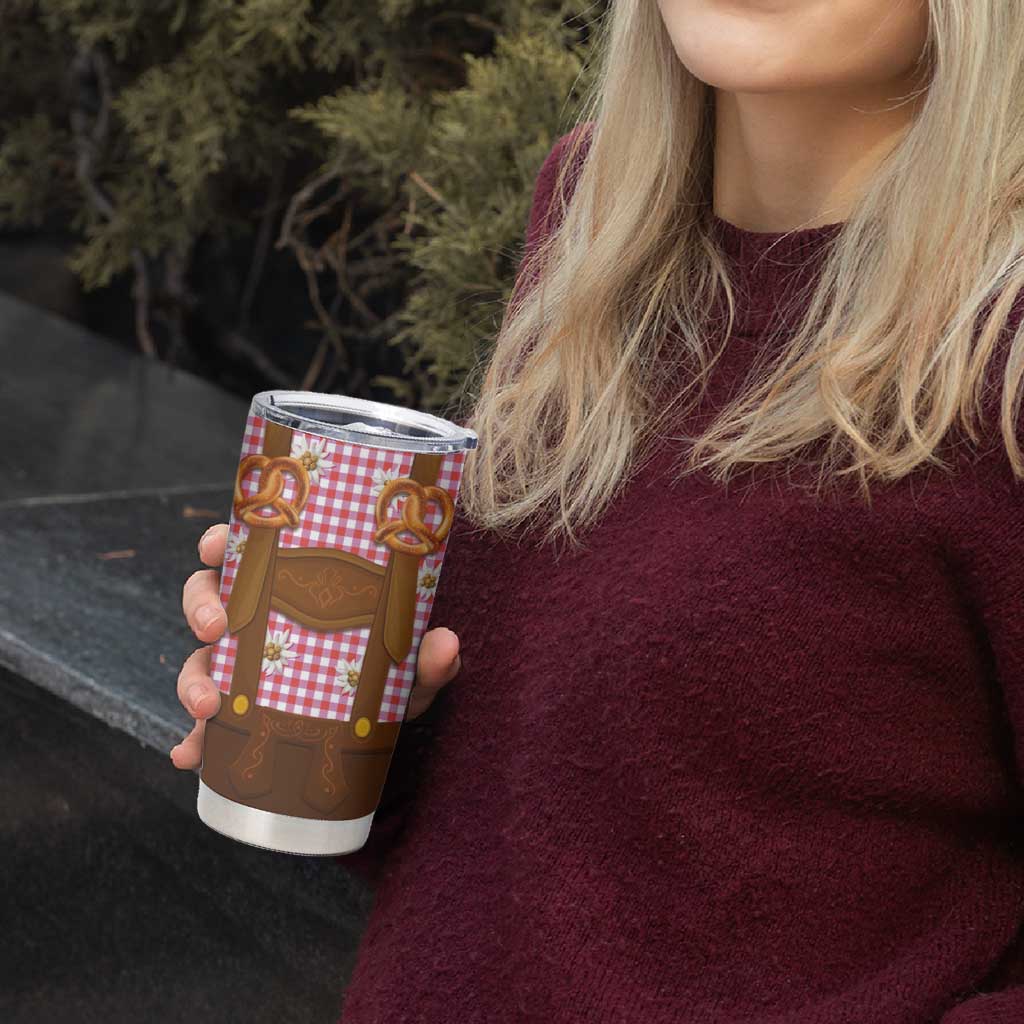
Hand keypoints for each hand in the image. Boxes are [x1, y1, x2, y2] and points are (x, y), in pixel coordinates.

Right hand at [169, 523, 461, 768]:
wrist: (382, 728)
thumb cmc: (389, 676)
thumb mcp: (408, 665)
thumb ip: (427, 656)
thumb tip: (447, 644)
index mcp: (290, 588)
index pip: (246, 552)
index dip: (221, 542)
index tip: (215, 545)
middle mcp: (258, 620)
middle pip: (208, 597)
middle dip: (201, 609)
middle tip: (216, 628)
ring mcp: (242, 668)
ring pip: (199, 659)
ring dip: (193, 680)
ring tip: (207, 707)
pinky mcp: (239, 715)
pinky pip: (204, 725)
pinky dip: (193, 741)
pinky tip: (191, 756)